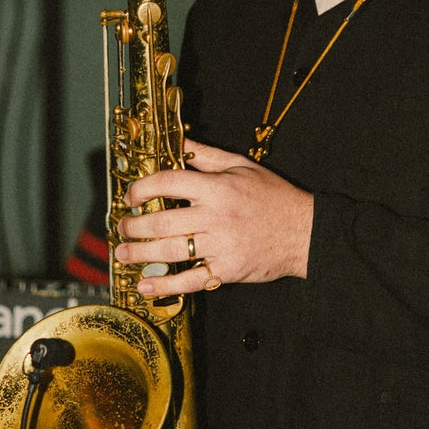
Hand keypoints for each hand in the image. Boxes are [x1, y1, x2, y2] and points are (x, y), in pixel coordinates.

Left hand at [115, 141, 313, 298]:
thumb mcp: (242, 166)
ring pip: (170, 251)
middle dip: (134, 226)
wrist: (305, 232)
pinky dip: (164, 285)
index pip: (168, 183)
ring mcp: (221, 246)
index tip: (131, 196)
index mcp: (217, 188)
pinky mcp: (227, 270)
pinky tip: (145, 285)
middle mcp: (216, 217)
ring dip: (140, 253)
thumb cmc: (274, 197)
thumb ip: (207, 156)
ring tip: (123, 253)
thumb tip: (179, 142)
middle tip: (122, 227)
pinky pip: (190, 280)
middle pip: (162, 221)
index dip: (142, 188)